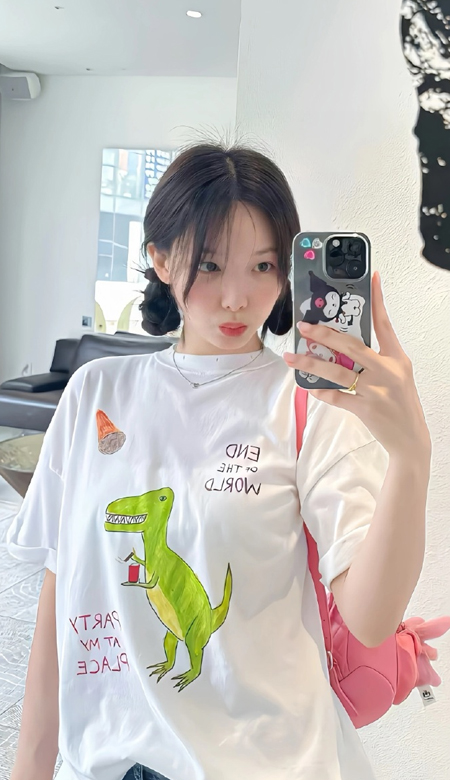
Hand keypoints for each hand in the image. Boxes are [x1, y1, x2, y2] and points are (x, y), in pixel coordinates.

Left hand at [283, 272, 431, 457]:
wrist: (410, 437)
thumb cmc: (400, 403)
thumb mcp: (396, 374)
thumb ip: (375, 358)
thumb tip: (342, 345)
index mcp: (396, 358)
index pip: (384, 323)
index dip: (377, 300)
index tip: (371, 278)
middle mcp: (387, 370)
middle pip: (352, 346)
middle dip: (324, 335)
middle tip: (304, 327)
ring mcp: (376, 390)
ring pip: (337, 372)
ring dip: (311, 364)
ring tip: (291, 358)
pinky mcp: (366, 408)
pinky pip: (336, 397)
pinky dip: (322, 392)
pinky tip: (310, 388)